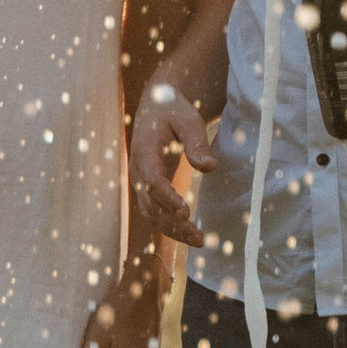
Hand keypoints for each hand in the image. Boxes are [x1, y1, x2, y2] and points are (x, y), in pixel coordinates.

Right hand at [130, 72, 215, 248]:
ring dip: (172, 230)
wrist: (156, 106)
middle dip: (172, 224)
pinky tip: (189, 235)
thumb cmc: (173, 111)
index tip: (186, 212)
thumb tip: (208, 166)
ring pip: (150, 213)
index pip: (152, 181)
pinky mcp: (147, 188)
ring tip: (199, 241)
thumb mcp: (188, 119)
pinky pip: (154, 211)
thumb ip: (197, 142)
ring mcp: (140, 181)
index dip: (167, 198)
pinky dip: (169, 226)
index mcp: (144, 151)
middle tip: (199, 238)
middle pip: (150, 204)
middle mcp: (138, 170)